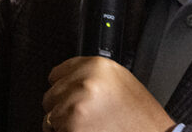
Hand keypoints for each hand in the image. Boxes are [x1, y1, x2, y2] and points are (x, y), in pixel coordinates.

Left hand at [42, 57, 174, 131]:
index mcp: (97, 66)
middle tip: (86, 116)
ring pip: (50, 116)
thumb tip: (68, 79)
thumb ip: (93, 76)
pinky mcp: (72, 128)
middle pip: (51, 95)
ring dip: (63, 125)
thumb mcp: (120, 81)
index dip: (64, 88)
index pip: (57, 73)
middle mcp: (85, 83)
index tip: (71, 96)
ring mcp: (76, 107)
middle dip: (63, 108)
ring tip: (90, 127)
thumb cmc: (141, 117)